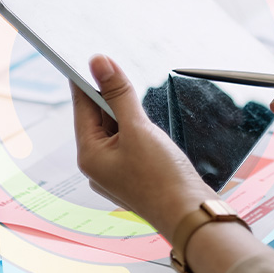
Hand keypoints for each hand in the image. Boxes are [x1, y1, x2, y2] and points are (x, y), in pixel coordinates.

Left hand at [70, 55, 215, 240]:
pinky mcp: (135, 175)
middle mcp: (98, 166)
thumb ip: (118, 93)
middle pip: (98, 118)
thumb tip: (98, 63)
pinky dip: (136, 127)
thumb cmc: (163, 179)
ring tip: (134, 93)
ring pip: (115, 129)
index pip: (81, 108)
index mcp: (90, 156)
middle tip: (117, 68)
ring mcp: (116, 172)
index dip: (86, 80)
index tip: (90, 57)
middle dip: (109, 95)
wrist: (192, 216)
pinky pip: (129, 142)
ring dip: (125, 111)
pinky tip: (148, 121)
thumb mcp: (138, 128)